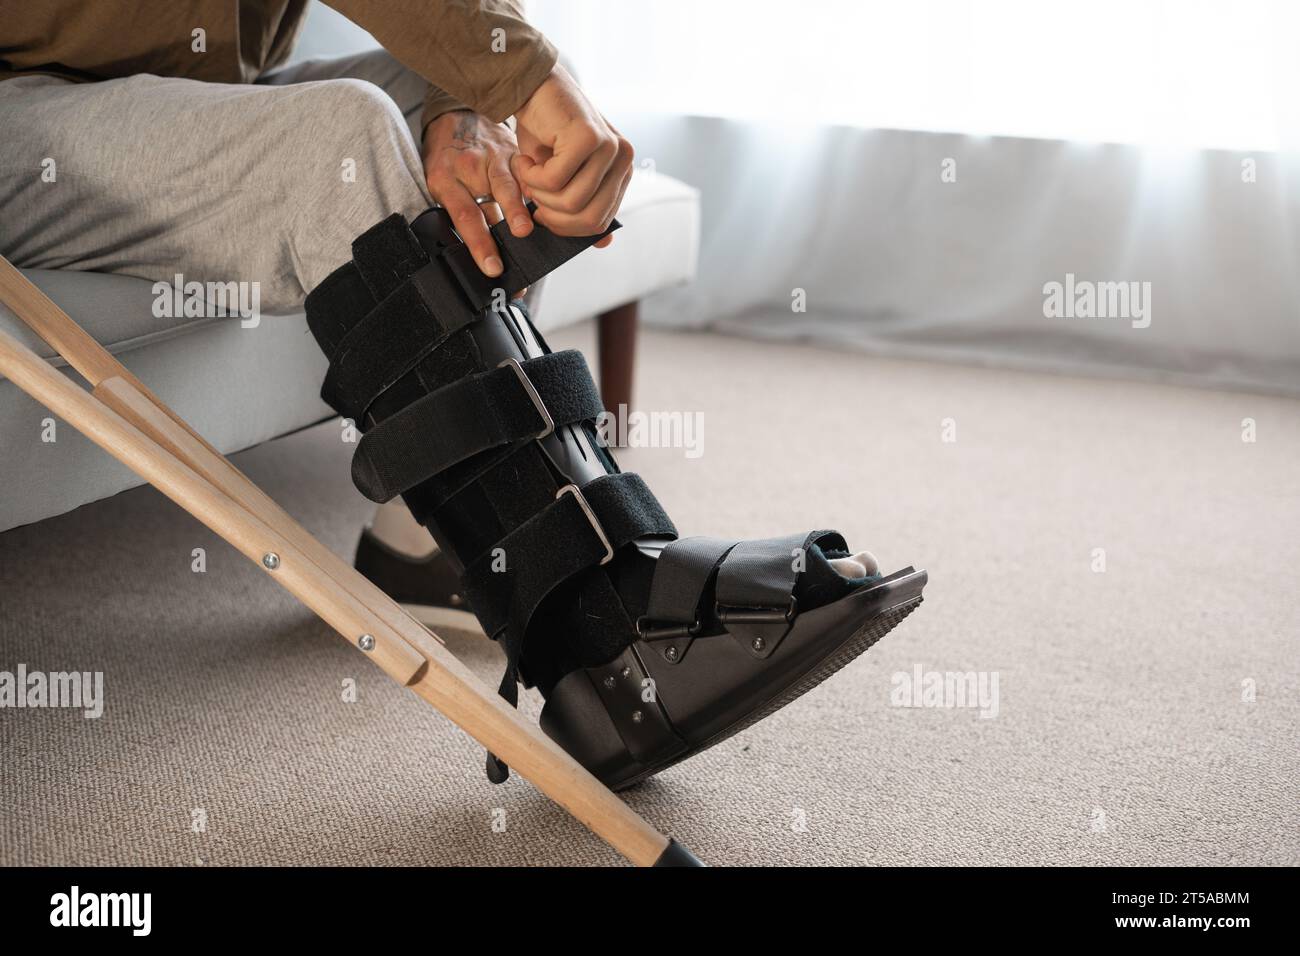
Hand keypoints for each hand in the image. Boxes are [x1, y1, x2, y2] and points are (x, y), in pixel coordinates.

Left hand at [422, 110, 532, 276]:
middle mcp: (474, 166)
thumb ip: (460, 214)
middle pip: (497, 191)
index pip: (466, 215)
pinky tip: (554, 204)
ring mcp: (497, 157)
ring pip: (518, 180)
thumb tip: (483, 251)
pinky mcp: (515, 153)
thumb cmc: (446, 157)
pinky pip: (529, 174)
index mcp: (448, 178)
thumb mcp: (440, 185)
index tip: (492, 266)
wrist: (454, 117)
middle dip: (513, 212)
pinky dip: (542, 190)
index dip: (480, 243)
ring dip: (532, 201)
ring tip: (546, 219)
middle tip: (523, 232)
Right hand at [513, 64, 632, 247]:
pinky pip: (554, 181)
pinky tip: (524, 157)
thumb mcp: (564, 176)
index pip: (600, 223)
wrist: (530, 86)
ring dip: (538, 193)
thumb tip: (604, 244)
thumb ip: (583, 206)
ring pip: (571, 202)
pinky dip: (530, 175)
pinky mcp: (588, 137)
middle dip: (552, 215)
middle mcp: (623, 158)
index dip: (566, 227)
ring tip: (527, 171)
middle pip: (589, 219)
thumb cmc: (544, 133)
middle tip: (532, 194)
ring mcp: (610, 146)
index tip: (542, 213)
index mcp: (621, 171)